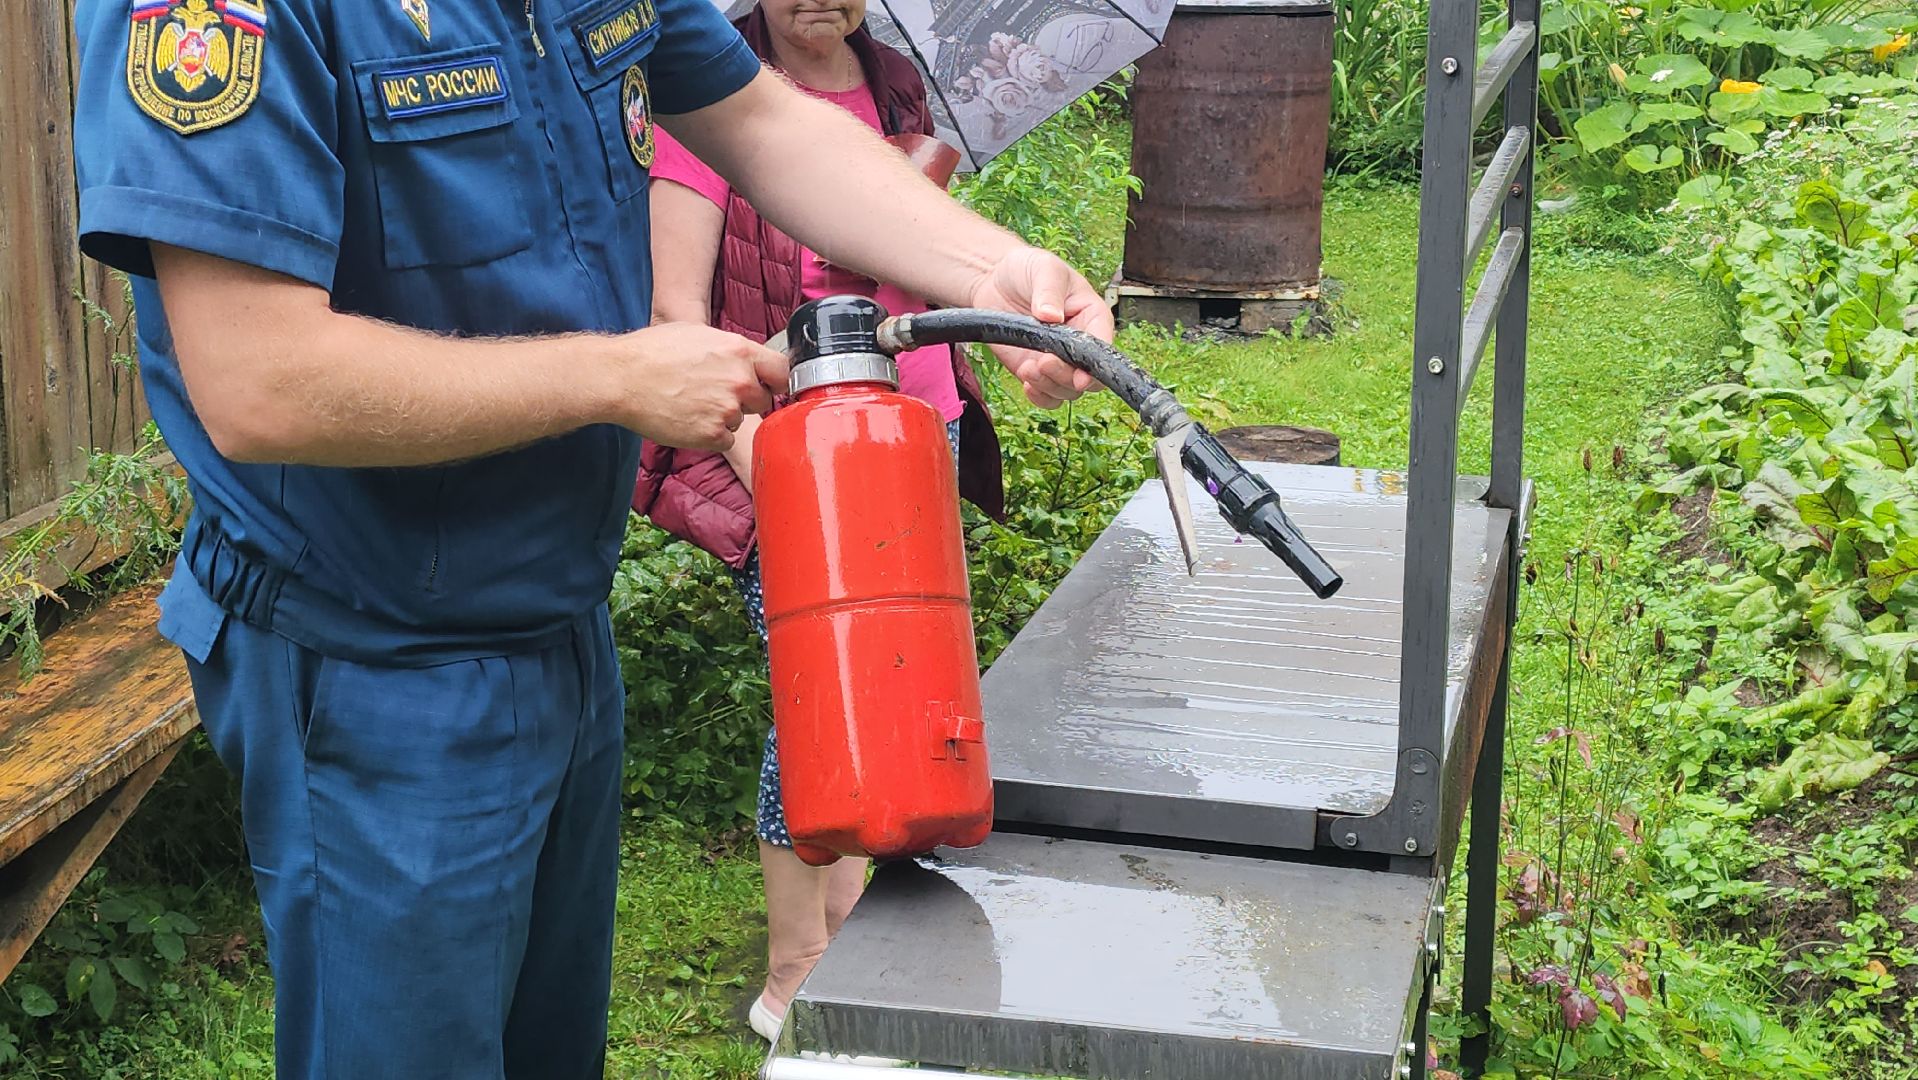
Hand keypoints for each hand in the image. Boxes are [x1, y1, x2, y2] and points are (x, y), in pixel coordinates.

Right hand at [618, 323, 787, 450]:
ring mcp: (727, 409)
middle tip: (715, 394)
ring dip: (724, 417)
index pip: (783, 371)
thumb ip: (730, 349)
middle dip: (745, 400)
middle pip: (763, 400)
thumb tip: (746, 359)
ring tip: (692, 403)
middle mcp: (740, 380)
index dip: (775, 380)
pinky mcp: (712, 435)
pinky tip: (688, 419)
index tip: (768, 385)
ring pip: (741, 421)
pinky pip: (725, 440)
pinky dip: (711, 435)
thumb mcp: (699, 334)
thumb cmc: (652, 352)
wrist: (622, 378)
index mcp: (740, 351)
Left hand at [967, 246, 1114, 408]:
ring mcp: (1060, 361)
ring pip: (1068, 390)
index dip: (1096, 365)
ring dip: (1049, 386)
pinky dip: (1040, 397)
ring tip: (1027, 368)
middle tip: (1042, 363)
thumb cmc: (1027, 269)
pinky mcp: (1037, 371)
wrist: (994, 281)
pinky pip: (1048, 396)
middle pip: (1090, 377)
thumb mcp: (1042, 268)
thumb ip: (1048, 289)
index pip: (1104, 346)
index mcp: (1092, 316)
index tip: (1080, 374)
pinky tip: (1027, 384)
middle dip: (1066, 377)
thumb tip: (1052, 315)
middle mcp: (1081, 344)